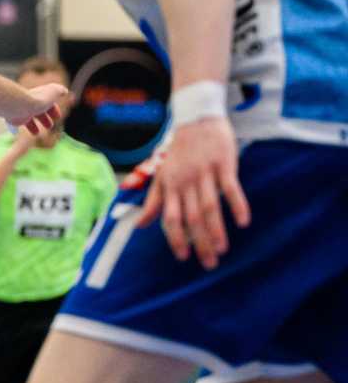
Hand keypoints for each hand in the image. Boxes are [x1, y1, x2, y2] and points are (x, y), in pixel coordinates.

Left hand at [7, 82, 67, 136]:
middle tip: (49, 126)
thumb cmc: (39, 99)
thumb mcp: (54, 91)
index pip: (48, 103)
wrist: (21, 105)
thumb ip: (59, 90)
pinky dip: (21, 128)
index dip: (54, 110)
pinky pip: (18, 123)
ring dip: (33, 126)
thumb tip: (64, 91)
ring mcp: (22, 110)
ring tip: (36, 133)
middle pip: (38, 111)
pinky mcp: (14, 118)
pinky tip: (24, 132)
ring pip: (28, 119)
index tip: (58, 117)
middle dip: (45, 119)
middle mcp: (30, 102)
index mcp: (40, 96)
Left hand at [137, 115, 249, 269]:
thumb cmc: (179, 151)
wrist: (196, 118)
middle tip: (208, 264)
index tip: (183, 257)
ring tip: (222, 249)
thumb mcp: (162, 175)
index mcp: (170, 186)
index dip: (175, 238)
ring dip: (216, 230)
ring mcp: (205, 173)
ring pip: (210, 207)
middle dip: (198, 243)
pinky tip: (242, 222)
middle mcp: (185, 182)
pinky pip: (231, 188)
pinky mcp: (224, 164)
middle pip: (191, 218)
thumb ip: (153, 201)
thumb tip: (140, 225)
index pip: (170, 218)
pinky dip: (237, 205)